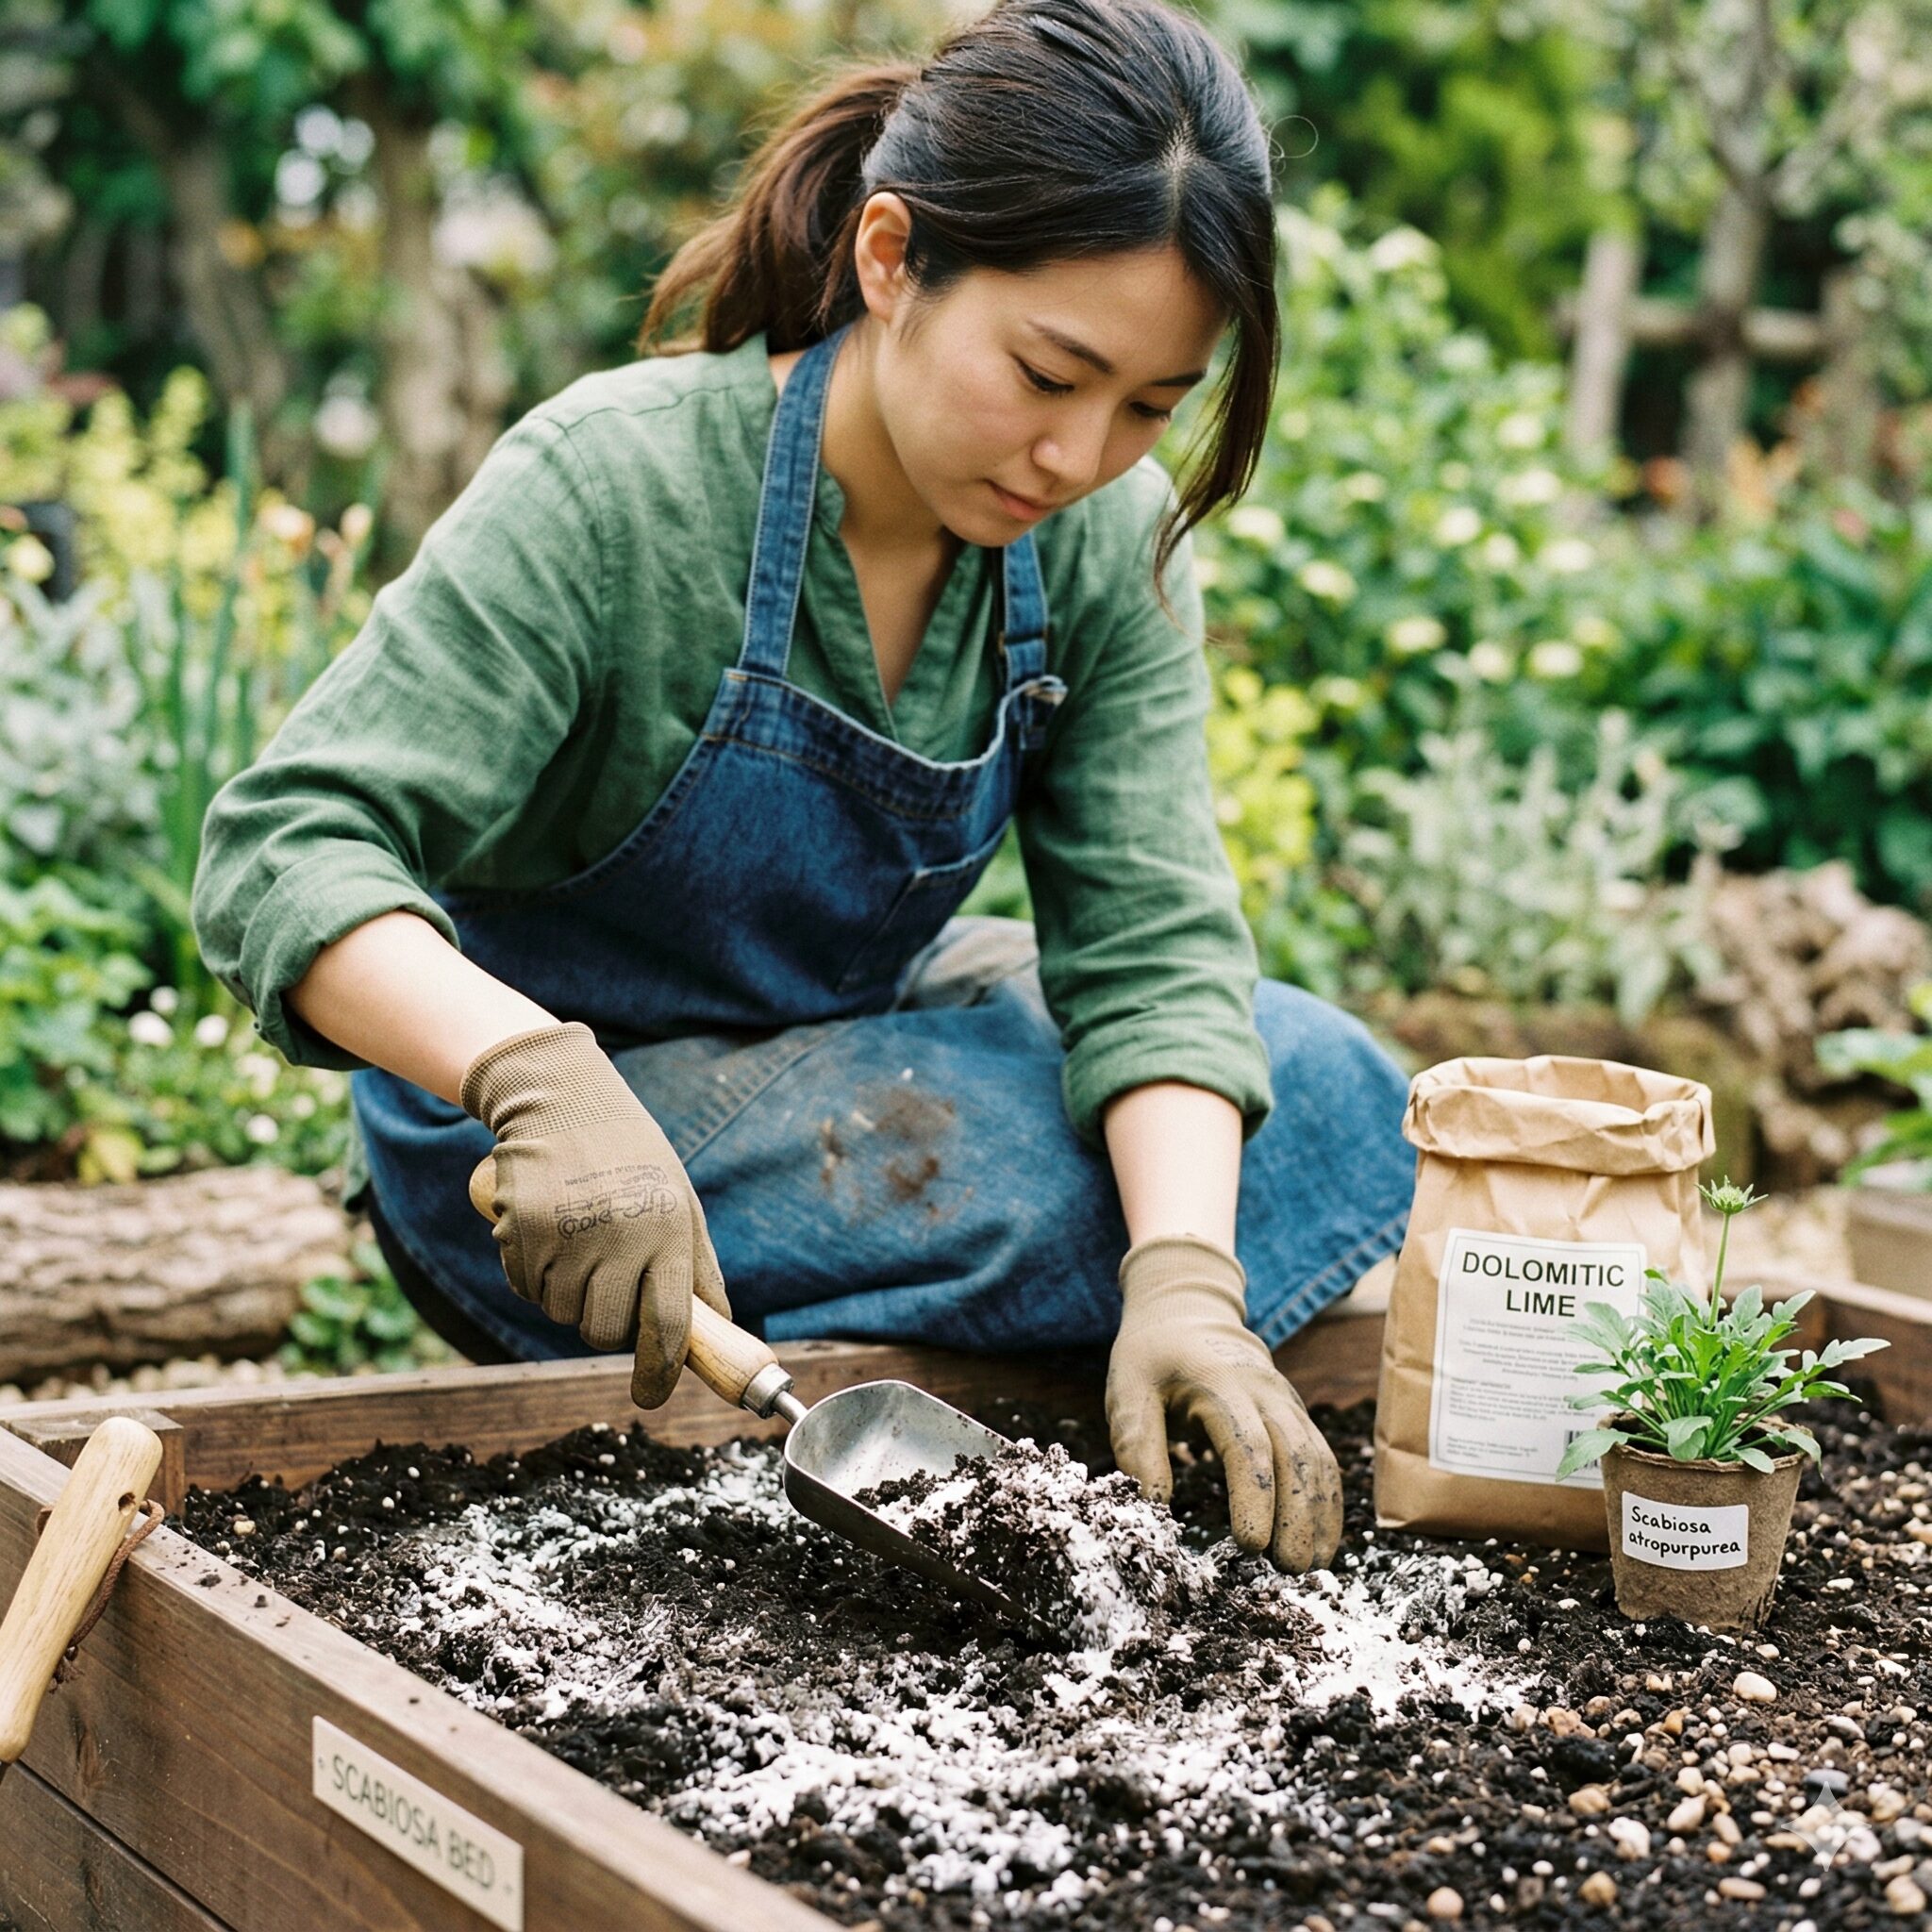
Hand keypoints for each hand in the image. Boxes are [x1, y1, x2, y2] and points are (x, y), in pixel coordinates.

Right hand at [460, 1021, 729, 1406]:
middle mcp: (618, 1237)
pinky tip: (548, 1233)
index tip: (650, 1395)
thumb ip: (697, 1268)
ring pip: (561, 1313)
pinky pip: (526, 1287)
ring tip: (580, 1245)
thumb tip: (716, 1327)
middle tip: (607, 1286)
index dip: (658, 1371)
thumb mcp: (680, 1201)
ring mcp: (565, 1234)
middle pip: (605, 1331)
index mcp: (667, 1232)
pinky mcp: (520, 1229)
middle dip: (605, 1326)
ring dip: (568, 1296)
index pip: (666, 1325)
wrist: (564, 1098)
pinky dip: (535, 1276)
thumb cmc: (632, 1156)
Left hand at [1105, 1233, 1342, 1571]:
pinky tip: (1323, 1541)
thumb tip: (1153, 1507)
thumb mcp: (1127, 1390)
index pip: (1248, 1446)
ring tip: (1310, 1567)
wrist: (1187, 1312)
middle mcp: (1265, 1391)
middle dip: (1297, 1515)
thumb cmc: (1152, 1358)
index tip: (1249, 1546)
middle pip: (1294, 1455)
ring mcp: (1286, 1402)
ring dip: (1320, 1514)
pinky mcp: (1295, 1415)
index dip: (1254, 1497)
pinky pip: (1322, 1459)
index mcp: (1220, 1384)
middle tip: (1287, 1570)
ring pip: (1318, 1459)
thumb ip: (1137, 1444)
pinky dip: (1328, 1500)